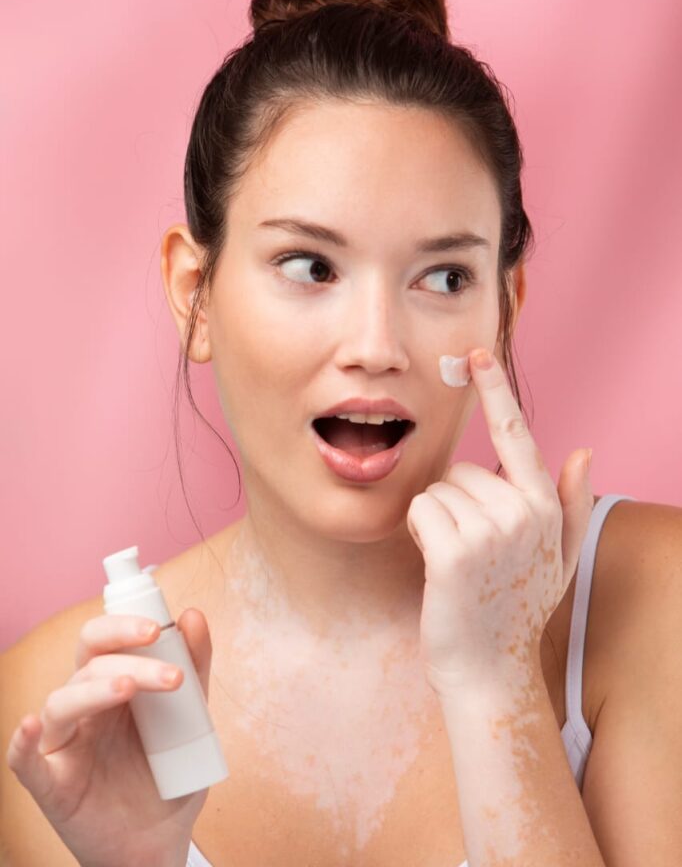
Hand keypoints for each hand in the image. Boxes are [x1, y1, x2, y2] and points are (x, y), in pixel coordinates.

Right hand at [6, 608, 212, 866]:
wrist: (159, 845)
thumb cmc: (170, 777)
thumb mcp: (193, 721)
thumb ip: (195, 669)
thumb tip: (194, 614)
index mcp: (114, 686)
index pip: (106, 640)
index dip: (123, 624)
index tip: (158, 625)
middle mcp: (86, 709)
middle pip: (88, 662)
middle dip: (118, 645)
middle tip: (155, 643)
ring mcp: (66, 745)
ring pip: (63, 701)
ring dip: (95, 688)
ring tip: (128, 688)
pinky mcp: (52, 785)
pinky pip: (25, 762)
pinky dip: (21, 741)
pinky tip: (31, 725)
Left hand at [406, 347, 593, 697]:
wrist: (489, 670)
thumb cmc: (515, 610)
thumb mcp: (558, 558)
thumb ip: (572, 503)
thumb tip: (583, 451)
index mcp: (544, 507)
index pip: (517, 436)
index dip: (495, 391)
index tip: (477, 354)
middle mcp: (523, 512)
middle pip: (461, 470)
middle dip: (455, 502)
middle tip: (470, 551)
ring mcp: (491, 530)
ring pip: (438, 490)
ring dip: (436, 521)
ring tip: (456, 563)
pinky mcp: (456, 549)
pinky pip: (421, 510)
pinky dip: (418, 533)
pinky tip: (438, 567)